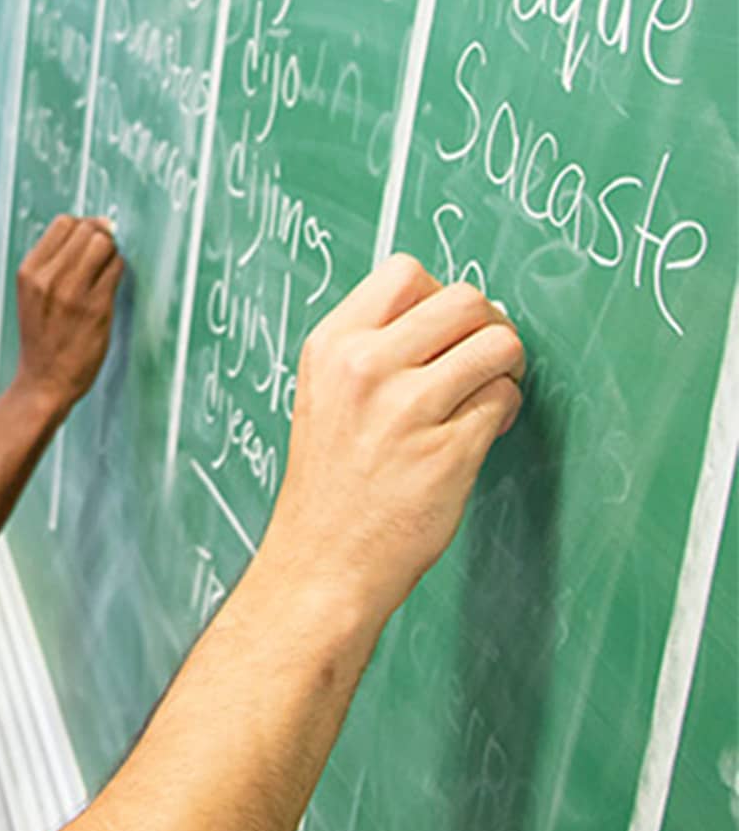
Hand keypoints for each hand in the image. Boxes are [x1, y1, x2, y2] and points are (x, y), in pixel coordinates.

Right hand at [12, 216, 124, 411]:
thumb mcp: (33, 294)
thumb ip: (52, 264)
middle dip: (100, 236)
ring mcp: (73, 292)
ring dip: (111, 252)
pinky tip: (109, 285)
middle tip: (102, 254)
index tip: (89, 239)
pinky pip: (117, 268)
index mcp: (29, 272)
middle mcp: (49, 278)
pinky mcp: (97, 307)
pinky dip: (117, 270)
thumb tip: (92, 227)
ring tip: (105, 269)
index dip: (82, 227)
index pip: (63, 223)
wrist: (44, 381)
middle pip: (87, 230)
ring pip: (104, 244)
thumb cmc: (42, 338)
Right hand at [265, 254, 523, 621]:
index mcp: (333, 345)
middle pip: (465, 298)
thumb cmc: (330, 480)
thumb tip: (448, 311)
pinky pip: (504, 399)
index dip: (437, 297)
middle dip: (486, 326)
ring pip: (499, 344)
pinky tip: (481, 432)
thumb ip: (373, 347)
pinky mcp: (449, 450)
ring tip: (483, 396)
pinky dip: (505, 411)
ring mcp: (408, 408)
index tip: (440, 331)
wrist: (323, 558)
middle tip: (479, 360)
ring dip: (504, 368)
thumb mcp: (325, 391)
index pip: (406, 272)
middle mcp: (366, 367)